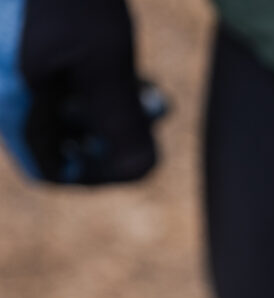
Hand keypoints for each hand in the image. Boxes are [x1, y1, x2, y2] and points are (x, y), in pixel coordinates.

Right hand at [0, 0, 161, 183]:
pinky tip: (124, 61)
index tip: (136, 150)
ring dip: (108, 103)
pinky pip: (55, 78)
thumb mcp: (104, 56)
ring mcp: (8, 64)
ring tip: (146, 84)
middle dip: (112, 129)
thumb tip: (136, 171)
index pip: (49, 169)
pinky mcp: (19, 44)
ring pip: (60, 106)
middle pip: (57, 137)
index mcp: (7, 100)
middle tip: (155, 106)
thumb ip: (118, 119)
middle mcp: (0, 86)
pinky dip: (90, 77)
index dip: (97, 174)